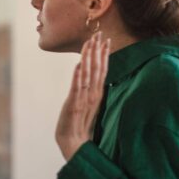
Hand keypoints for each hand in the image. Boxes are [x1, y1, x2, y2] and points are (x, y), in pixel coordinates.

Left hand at [55, 32, 109, 160]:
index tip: (105, 40)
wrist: (74, 145)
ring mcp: (84, 100)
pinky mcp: (74, 106)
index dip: (104, 55)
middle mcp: (93, 95)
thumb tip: (94, 80)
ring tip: (90, 43)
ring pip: (88, 75)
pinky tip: (78, 65)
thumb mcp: (89, 107)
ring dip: (89, 58)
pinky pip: (76, 88)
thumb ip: (92, 94)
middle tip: (100, 34)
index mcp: (97, 94)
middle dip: (98, 51)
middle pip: (98, 69)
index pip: (102, 71)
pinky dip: (77, 76)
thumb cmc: (81, 127)